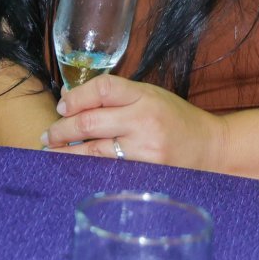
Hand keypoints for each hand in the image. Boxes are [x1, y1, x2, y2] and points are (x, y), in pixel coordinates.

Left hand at [42, 74, 225, 170]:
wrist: (211, 148)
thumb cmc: (176, 119)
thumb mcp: (149, 95)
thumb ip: (114, 96)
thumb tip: (69, 98)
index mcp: (144, 95)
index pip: (101, 88)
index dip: (75, 97)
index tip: (61, 106)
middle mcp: (144, 120)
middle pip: (90, 122)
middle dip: (62, 129)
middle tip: (47, 135)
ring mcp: (146, 149)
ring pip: (95, 150)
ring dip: (68, 152)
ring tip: (53, 152)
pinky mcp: (147, 171)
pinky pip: (109, 169)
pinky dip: (89, 167)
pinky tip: (76, 167)